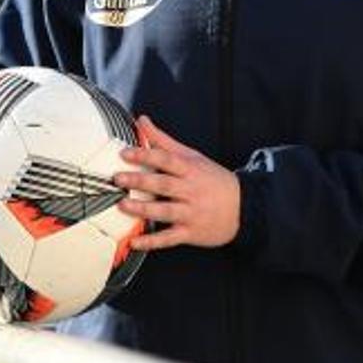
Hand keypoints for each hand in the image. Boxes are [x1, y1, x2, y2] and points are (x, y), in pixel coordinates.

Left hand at [114, 115, 240, 251]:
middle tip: (118, 179)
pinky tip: (135, 241)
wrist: (244, 207)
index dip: (146, 155)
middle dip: (140, 181)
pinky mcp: (190, 232)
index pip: (167, 160)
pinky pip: (169, 238)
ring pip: (165, 211)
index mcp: (191, 170)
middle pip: (164, 184)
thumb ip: (164, 140)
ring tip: (122, 205)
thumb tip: (142, 120)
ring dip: (142, 210)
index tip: (125, 154)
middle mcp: (191, 191)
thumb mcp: (193, 156)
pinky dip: (152, 241)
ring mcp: (191, 213)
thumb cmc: (214, 180)